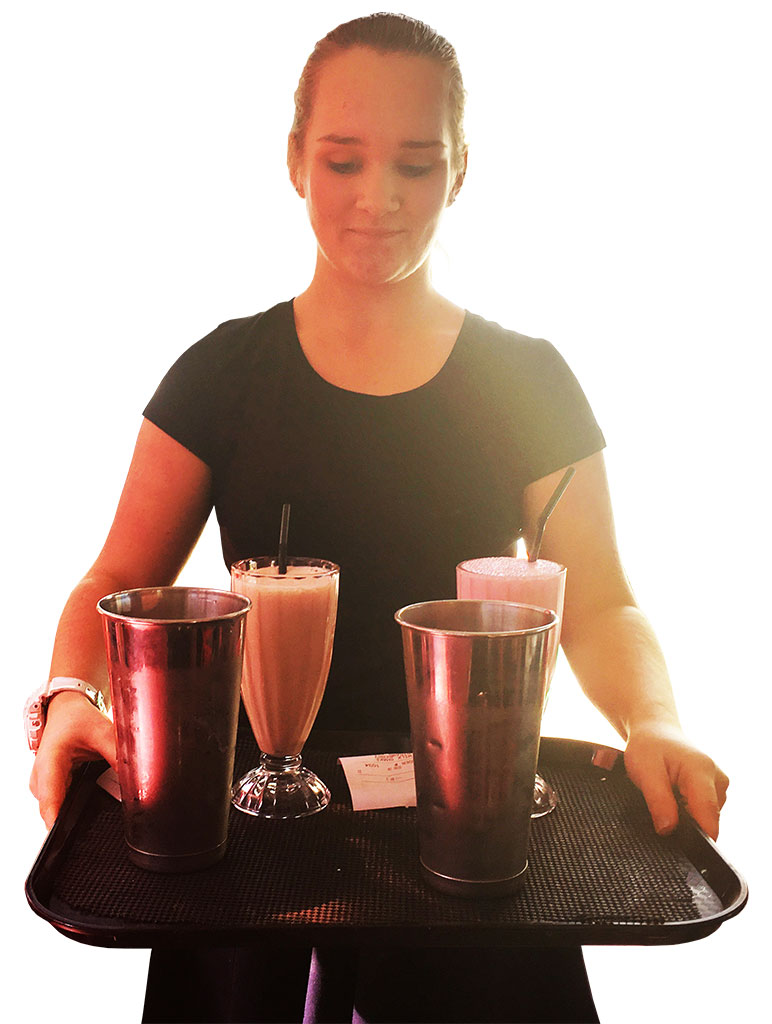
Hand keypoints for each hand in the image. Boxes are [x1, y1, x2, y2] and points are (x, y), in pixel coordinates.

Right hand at [29, 690, 116, 829]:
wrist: (65, 710)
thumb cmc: (78, 719)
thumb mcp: (103, 733)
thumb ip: (119, 756)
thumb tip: (138, 780)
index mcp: (50, 762)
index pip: (51, 800)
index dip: (58, 822)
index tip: (68, 838)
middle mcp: (40, 778)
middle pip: (54, 810)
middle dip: (75, 819)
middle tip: (102, 812)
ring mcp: (41, 786)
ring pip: (57, 810)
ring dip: (76, 810)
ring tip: (98, 794)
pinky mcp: (47, 788)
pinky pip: (60, 804)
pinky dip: (75, 803)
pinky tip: (90, 794)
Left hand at [623, 720, 728, 840]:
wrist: (655, 730)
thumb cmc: (648, 746)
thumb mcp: (645, 772)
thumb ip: (658, 801)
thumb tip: (669, 830)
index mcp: (702, 771)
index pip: (708, 816)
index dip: (696, 836)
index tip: (678, 843)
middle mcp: (718, 779)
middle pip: (707, 820)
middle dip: (685, 823)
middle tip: (661, 808)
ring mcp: (719, 786)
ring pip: (705, 818)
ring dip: (685, 815)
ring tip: (667, 796)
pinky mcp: (715, 791)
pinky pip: (703, 812)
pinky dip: (687, 810)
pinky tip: (675, 796)